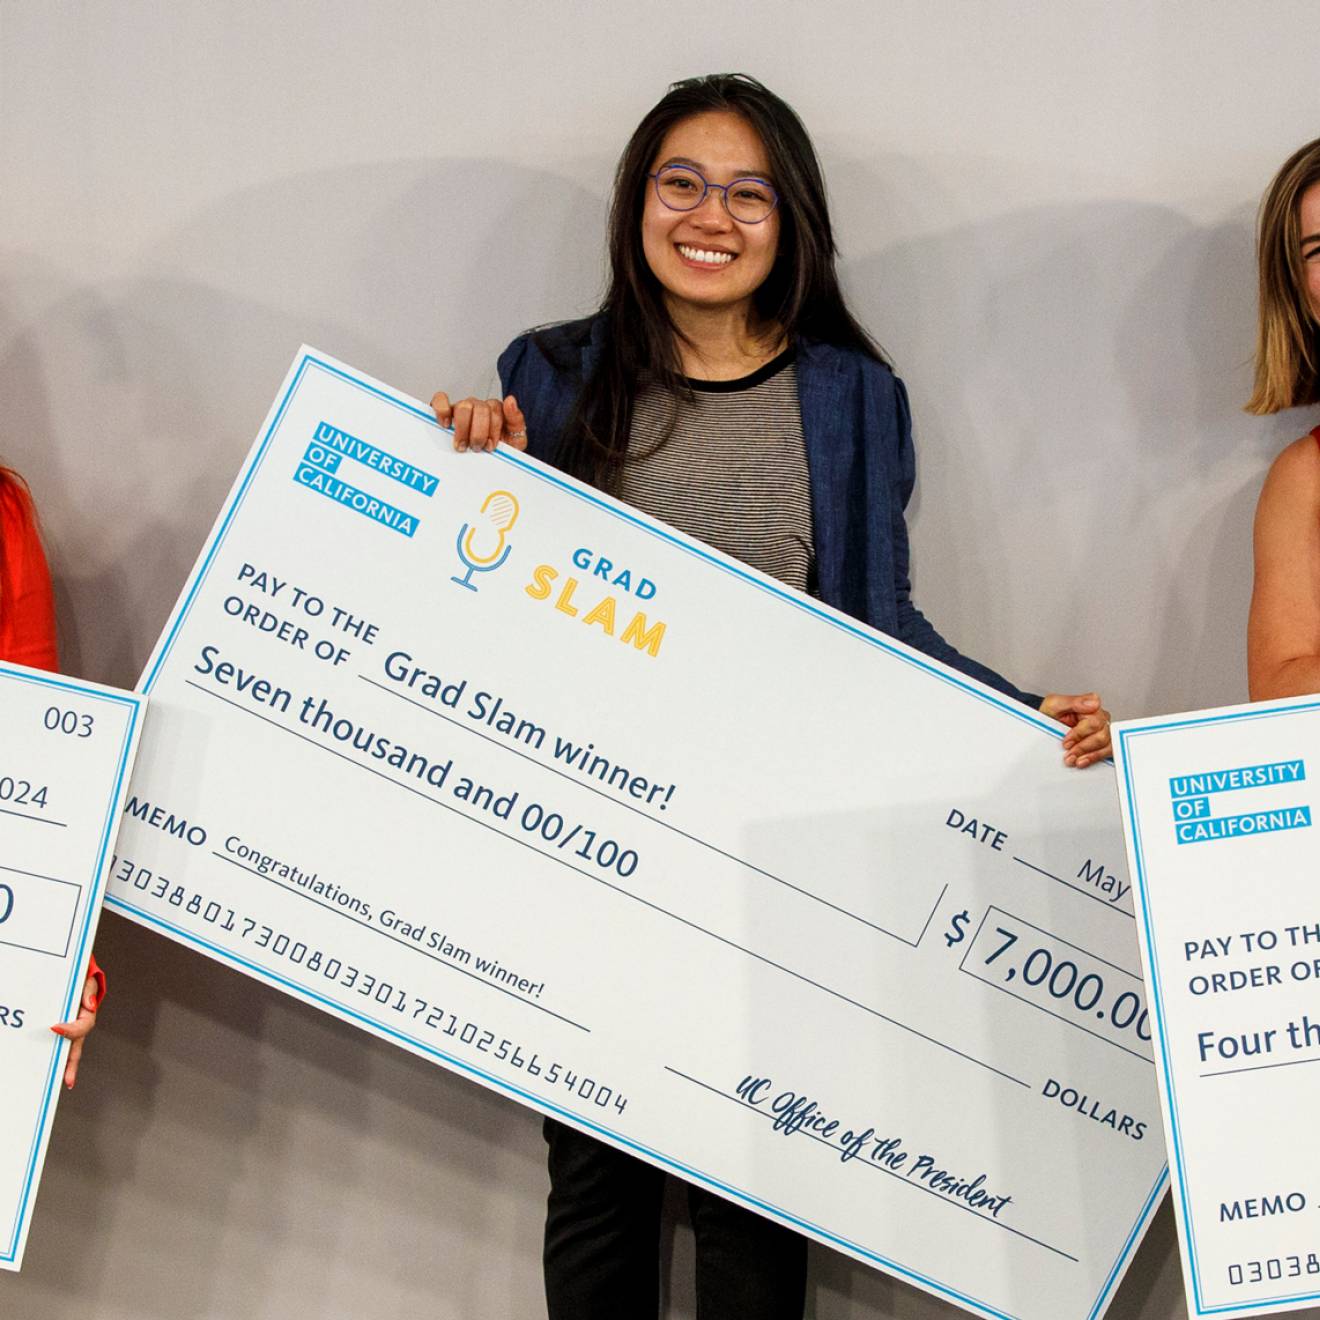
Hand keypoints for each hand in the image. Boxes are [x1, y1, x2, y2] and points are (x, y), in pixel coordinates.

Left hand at [50, 974, 99, 1088]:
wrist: (75, 972)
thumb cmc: (81, 976)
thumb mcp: (87, 979)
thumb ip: (88, 990)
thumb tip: (90, 1005)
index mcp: (87, 1012)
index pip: (82, 1026)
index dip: (71, 1030)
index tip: (54, 1027)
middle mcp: (80, 1023)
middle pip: (76, 1046)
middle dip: (72, 1064)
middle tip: (68, 1079)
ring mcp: (70, 1027)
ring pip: (68, 1048)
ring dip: (65, 1064)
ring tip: (62, 1080)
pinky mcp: (59, 1028)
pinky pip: (57, 1042)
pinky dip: (56, 1053)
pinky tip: (50, 1064)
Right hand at [430, 392, 527, 452]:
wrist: (484, 467)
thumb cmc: (499, 451)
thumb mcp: (516, 440)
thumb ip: (516, 420)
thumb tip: (510, 400)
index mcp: (495, 411)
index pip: (495, 409)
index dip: (493, 429)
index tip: (490, 446)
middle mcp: (478, 407)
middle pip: (479, 408)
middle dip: (479, 432)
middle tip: (476, 447)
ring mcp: (461, 408)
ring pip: (463, 407)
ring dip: (462, 428)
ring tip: (462, 446)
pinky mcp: (445, 412)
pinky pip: (440, 400)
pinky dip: (442, 410)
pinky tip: (446, 425)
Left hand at [1039, 691, 1111, 767]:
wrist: (1043, 726)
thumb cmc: (1050, 714)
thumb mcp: (1054, 704)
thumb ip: (1074, 701)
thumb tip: (1094, 702)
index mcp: (1091, 707)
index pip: (1095, 722)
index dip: (1080, 734)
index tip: (1066, 742)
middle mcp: (1101, 718)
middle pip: (1102, 736)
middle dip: (1083, 747)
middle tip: (1069, 754)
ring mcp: (1103, 731)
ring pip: (1107, 746)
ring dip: (1090, 755)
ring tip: (1074, 760)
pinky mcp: (1103, 743)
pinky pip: (1108, 752)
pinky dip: (1095, 758)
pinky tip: (1083, 761)